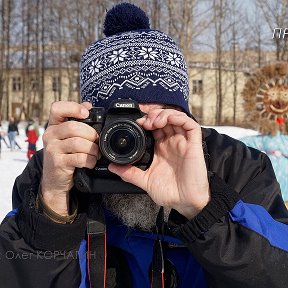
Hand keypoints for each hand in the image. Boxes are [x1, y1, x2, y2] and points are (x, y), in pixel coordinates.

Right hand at [41, 101, 98, 215]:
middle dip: (91, 134)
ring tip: (95, 154)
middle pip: (73, 127)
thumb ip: (77, 122)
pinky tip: (90, 162)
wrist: (54, 181)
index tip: (86, 113)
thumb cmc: (65, 156)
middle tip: (97, 142)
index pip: (57, 108)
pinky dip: (90, 160)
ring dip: (92, 149)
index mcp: (54, 126)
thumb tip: (88, 105)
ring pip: (78, 143)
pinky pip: (79, 158)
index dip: (73, 108)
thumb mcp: (67, 138)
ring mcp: (52, 149)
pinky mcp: (58, 163)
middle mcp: (50, 135)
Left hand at [108, 108, 209, 218]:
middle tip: (144, 121)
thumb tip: (112, 167)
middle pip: (165, 119)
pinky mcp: (194, 144)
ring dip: (164, 114)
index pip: (155, 128)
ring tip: (153, 122)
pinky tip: (167, 121)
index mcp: (161, 149)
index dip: (146, 121)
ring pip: (176, 117)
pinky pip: (190, 125)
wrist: (185, 203)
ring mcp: (183, 142)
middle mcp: (172, 143)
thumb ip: (129, 173)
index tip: (137, 123)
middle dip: (154, 115)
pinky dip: (178, 118)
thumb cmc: (170, 193)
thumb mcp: (145, 181)